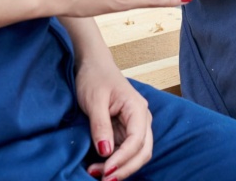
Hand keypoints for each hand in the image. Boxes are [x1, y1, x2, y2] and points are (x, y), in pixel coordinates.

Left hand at [76, 55, 152, 179]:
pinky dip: (116, 162)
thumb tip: (105, 152)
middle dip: (125, 168)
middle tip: (102, 179)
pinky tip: (99, 167)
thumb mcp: (94, 100)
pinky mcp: (125, 130)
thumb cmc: (95, 77)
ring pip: (136, 154)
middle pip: (143, 151)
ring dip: (121, 168)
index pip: (137, 140)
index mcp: (137, 108)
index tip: (104, 171)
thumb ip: (100, 126)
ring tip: (96, 173)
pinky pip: (126, 151)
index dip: (123, 159)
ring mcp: (134, 125)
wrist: (93, 65)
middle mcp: (141, 118)